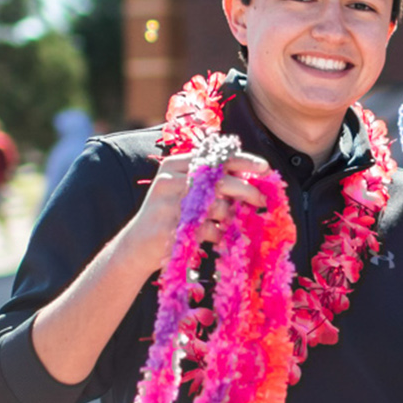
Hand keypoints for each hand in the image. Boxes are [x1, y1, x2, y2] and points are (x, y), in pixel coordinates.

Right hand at [119, 151, 269, 273]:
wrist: (136, 245)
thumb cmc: (168, 215)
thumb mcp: (181, 188)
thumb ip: (207, 178)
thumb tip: (249, 175)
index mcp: (174, 165)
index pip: (215, 157)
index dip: (244, 161)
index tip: (266, 168)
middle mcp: (171, 180)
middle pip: (220, 180)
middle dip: (247, 190)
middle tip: (262, 200)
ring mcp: (170, 204)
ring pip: (218, 206)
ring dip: (229, 217)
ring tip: (224, 222)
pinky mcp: (173, 228)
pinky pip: (210, 229)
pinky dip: (219, 234)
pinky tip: (217, 236)